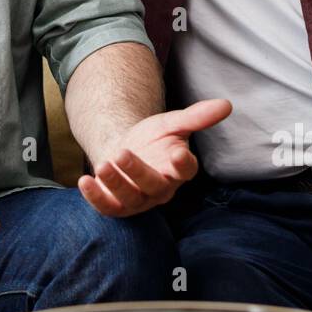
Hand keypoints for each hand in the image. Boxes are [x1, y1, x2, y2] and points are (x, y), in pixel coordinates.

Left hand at [78, 99, 231, 217]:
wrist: (124, 150)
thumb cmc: (152, 140)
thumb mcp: (172, 123)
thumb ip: (196, 117)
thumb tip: (227, 105)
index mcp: (178, 170)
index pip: (186, 171)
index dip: (183, 165)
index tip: (178, 153)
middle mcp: (160, 189)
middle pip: (153, 185)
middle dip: (137, 172)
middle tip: (122, 154)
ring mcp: (138, 200)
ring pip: (129, 197)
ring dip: (115, 183)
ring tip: (102, 164)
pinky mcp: (116, 205)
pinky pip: (107, 206)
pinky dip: (94, 197)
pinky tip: (84, 180)